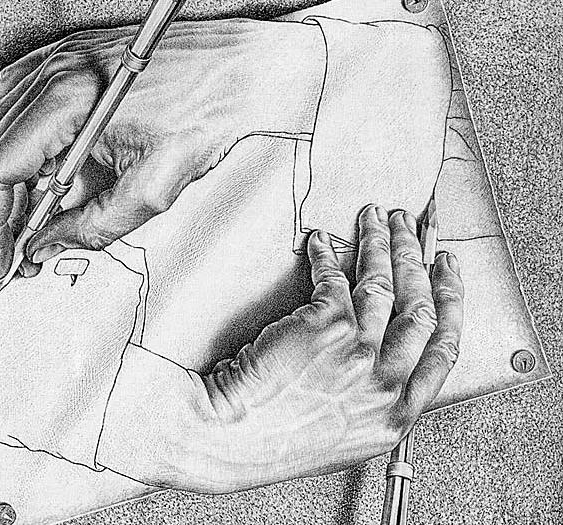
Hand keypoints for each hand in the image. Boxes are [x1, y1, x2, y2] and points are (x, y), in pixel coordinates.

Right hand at [0, 19, 324, 277]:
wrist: (243, 71)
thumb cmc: (210, 110)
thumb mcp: (155, 189)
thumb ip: (95, 226)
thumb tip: (52, 244)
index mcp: (68, 102)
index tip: (3, 256)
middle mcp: (54, 73)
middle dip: (1, 208)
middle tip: (20, 246)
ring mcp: (59, 61)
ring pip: (2, 129)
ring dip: (12, 178)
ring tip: (39, 213)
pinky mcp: (70, 60)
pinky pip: (22, 105)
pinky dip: (25, 144)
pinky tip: (49, 167)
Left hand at [97, 206, 464, 491]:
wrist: (230, 438)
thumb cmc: (274, 439)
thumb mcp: (345, 435)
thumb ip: (373, 400)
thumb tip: (384, 357)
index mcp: (396, 416)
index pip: (443, 349)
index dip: (451, 301)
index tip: (448, 272)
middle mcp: (386, 384)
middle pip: (420, 308)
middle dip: (419, 259)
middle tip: (413, 228)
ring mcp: (359, 354)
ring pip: (384, 285)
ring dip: (382, 243)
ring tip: (376, 218)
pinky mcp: (325, 327)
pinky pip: (334, 277)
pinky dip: (327, 254)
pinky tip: (321, 242)